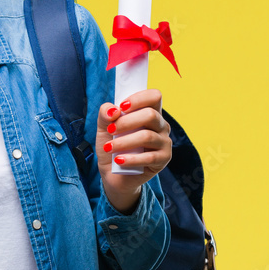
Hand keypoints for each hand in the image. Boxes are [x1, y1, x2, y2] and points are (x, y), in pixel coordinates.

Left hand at [95, 89, 171, 213]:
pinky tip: (119, 160)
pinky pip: (150, 157)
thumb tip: (114, 110)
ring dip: (124, 142)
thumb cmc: (112, 145)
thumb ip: (106, 114)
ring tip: (109, 148)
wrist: (113, 173)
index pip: (154, 96)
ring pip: (147, 136)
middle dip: (126, 122)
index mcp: (150, 112)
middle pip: (150, 115)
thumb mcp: (104, 127)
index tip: (121, 107)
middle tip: (110, 130)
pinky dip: (131, 159)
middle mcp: (161, 125)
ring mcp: (164, 142)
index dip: (138, 99)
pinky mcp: (163, 159)